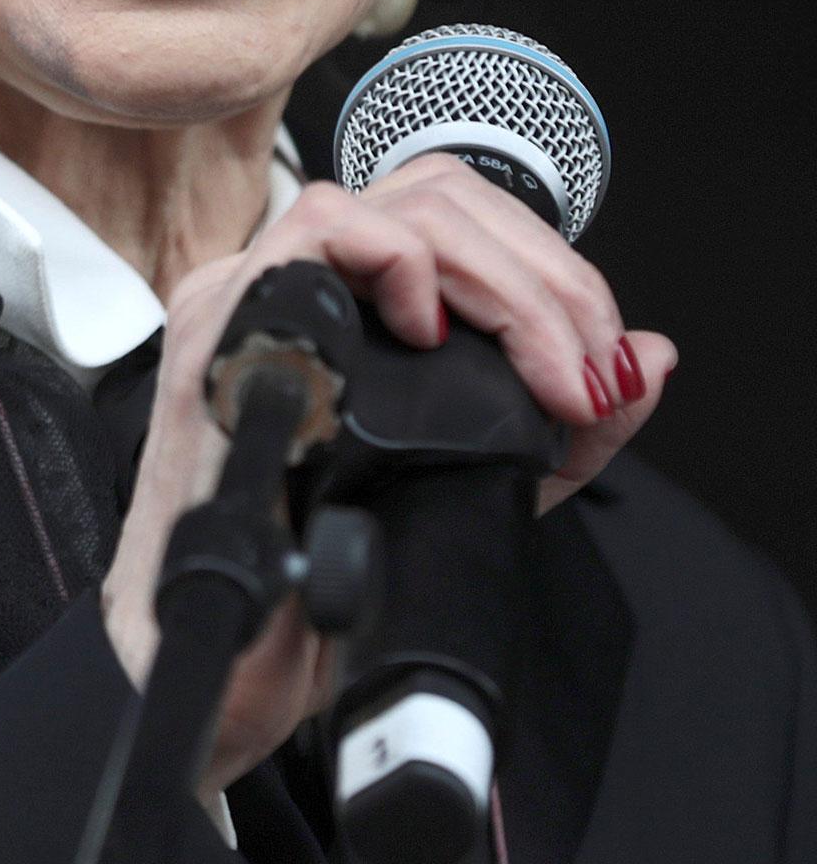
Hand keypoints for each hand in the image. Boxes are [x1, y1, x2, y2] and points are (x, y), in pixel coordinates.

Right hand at [99, 155, 675, 797]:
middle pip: (430, 196)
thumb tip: (647, 358)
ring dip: (492, 274)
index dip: (544, 264)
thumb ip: (566, 428)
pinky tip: (432, 336)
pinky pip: (311, 239)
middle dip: (542, 273)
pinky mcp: (222, 333)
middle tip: (583, 368)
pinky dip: (395, 264)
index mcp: (338, 306)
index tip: (595, 360)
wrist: (221, 672)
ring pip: (378, 203)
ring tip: (538, 364)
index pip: (448, 214)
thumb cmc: (319, 585)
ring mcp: (247, 301)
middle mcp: (288, 288)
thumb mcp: (473, 489)